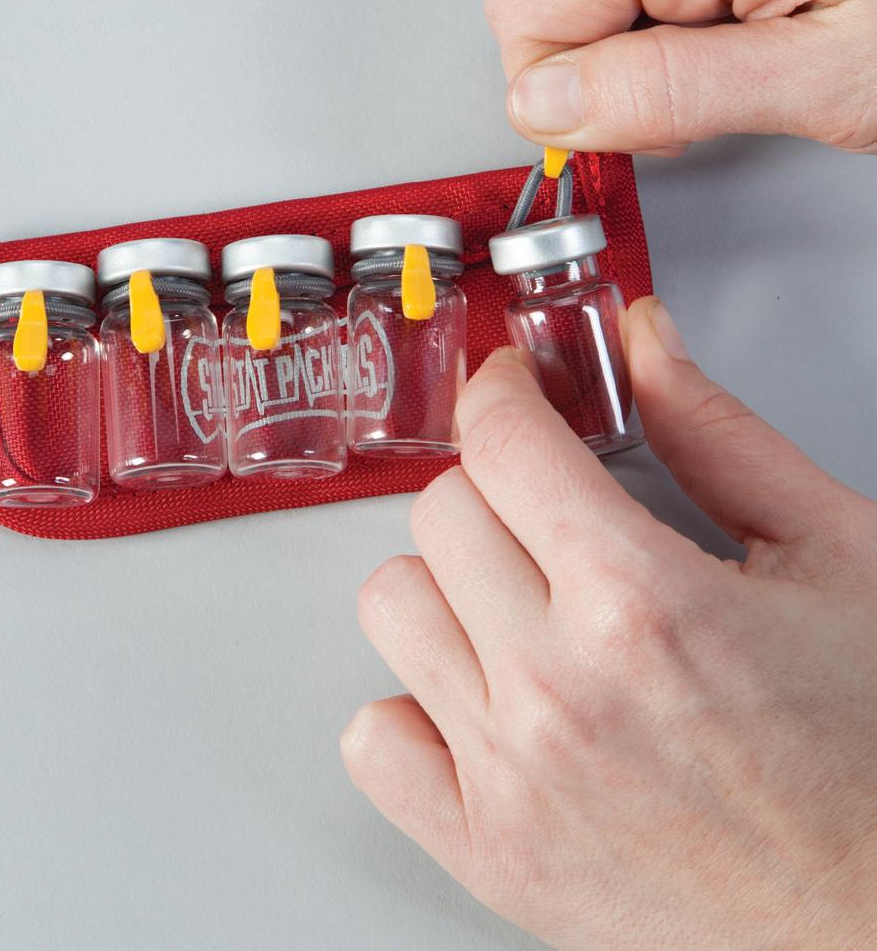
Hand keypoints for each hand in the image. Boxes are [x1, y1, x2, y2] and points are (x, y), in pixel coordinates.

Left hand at [342, 297, 876, 948]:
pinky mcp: (489, 852)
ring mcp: (512, 777)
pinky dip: (409, 705)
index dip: (500, 391)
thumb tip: (647, 346)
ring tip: (513, 599)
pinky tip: (475, 695)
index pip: (501, 443)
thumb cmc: (874, 755)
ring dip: (445, 583)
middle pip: (439, 512)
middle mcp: (560, 689)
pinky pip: (373, 741)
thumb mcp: (835, 558)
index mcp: (644, 602)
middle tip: (541, 503)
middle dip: (490, 482)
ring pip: (392, 605)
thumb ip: (721, 438)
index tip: (510, 389)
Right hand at [484, 0, 876, 154]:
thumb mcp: (822, 81)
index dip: (554, 93)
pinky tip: (722, 19)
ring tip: (709, 57)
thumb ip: (665, 92)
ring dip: (613, 32)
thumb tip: (544, 104)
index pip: (525, 5)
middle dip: (571, 61)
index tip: (625, 129)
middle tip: (662, 103)